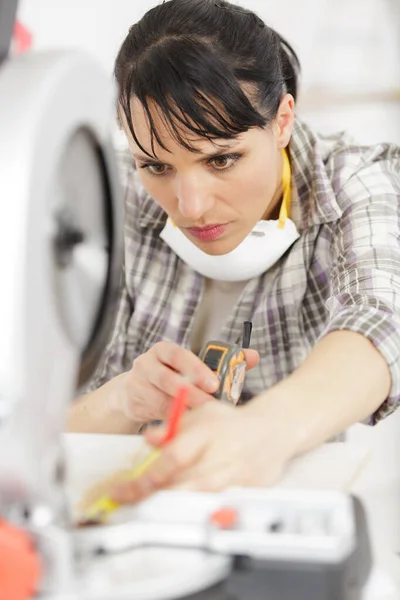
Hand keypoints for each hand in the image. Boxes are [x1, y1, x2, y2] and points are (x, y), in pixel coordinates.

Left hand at [111, 394, 293, 503]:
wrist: (273, 430)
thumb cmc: (231, 423)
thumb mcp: (201, 415)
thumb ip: (173, 427)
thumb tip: (148, 439)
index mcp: (209, 431)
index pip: (174, 457)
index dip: (147, 475)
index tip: (123, 485)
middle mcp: (222, 454)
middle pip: (183, 483)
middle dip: (150, 493)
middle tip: (125, 498)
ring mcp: (236, 475)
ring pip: (198, 497)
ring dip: (169, 502)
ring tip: (145, 503)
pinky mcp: (246, 490)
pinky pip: (214, 503)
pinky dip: (192, 507)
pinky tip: (175, 507)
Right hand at [114, 342, 258, 423]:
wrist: (134, 393)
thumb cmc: (172, 377)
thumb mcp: (192, 366)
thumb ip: (223, 362)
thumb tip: (254, 356)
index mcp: (164, 350)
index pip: (179, 355)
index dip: (196, 369)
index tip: (214, 383)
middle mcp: (147, 363)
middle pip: (168, 378)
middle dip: (191, 393)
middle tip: (211, 405)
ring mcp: (138, 383)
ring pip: (161, 398)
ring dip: (182, 409)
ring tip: (202, 418)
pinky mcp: (134, 403)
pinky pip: (156, 413)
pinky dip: (172, 419)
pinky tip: (186, 426)